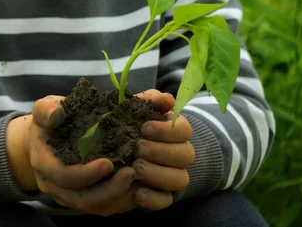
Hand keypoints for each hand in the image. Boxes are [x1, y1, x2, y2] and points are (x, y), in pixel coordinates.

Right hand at [25, 96, 139, 215]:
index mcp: (43, 162)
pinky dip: (122, 199)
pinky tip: (138, 185)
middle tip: (131, 173)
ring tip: (139, 178)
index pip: (61, 176)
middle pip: (81, 199)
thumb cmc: (48, 121)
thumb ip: (46, 110)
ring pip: (94, 206)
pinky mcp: (84, 198)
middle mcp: (54, 185)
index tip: (108, 163)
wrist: (45, 138)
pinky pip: (103, 206)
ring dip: (118, 196)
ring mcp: (69, 195)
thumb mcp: (44, 108)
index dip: (84, 173)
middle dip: (108, 190)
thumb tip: (56, 113)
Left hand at [133, 90, 194, 210]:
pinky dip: (153, 199)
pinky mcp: (162, 195)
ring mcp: (173, 176)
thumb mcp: (136, 108)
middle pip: (186, 155)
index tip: (145, 128)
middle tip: (138, 148)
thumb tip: (166, 100)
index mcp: (176, 131)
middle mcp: (180, 154)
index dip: (167, 130)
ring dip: (158, 174)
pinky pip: (166, 201)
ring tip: (135, 168)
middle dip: (161, 151)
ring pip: (180, 179)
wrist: (115, 149)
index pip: (185, 130)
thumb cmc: (130, 124)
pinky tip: (137, 192)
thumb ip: (150, 100)